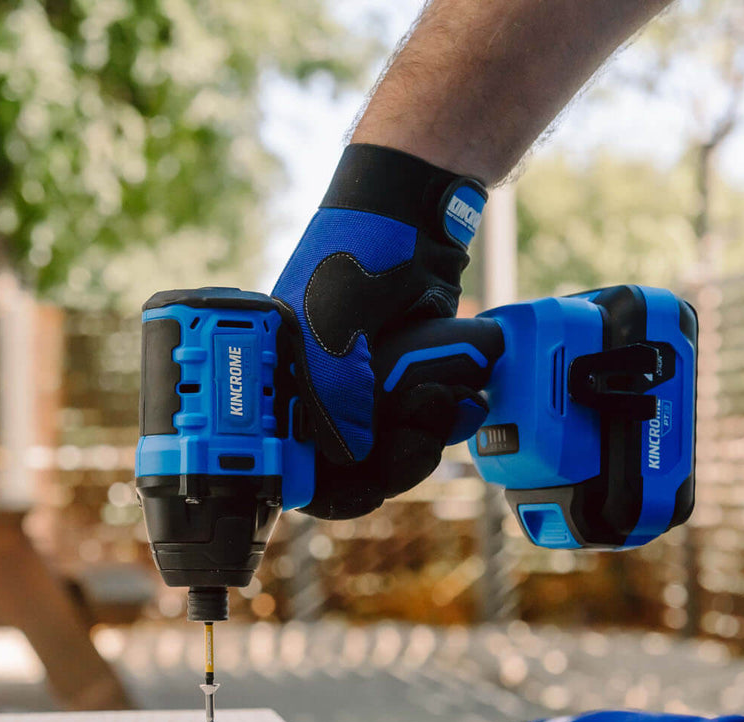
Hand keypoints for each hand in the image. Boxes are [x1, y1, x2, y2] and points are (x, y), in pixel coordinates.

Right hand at [273, 143, 493, 519]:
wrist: (415, 211)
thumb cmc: (357, 252)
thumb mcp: (335, 323)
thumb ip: (334, 395)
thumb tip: (349, 460)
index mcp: (281, 385)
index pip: (296, 467)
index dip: (333, 487)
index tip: (370, 486)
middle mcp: (316, 394)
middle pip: (352, 469)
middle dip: (396, 457)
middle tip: (423, 428)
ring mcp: (362, 388)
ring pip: (392, 451)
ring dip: (427, 437)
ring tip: (448, 402)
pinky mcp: (403, 380)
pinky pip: (421, 425)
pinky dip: (445, 420)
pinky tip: (463, 400)